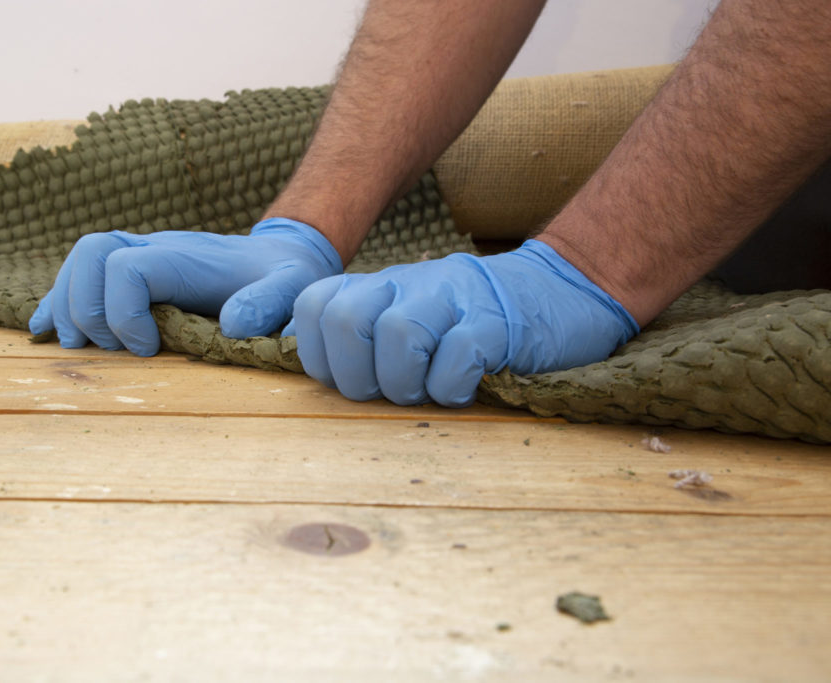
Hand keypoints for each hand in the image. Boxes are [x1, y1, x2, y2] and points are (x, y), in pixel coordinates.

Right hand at [29, 218, 341, 354]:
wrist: (281, 255)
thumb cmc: (284, 278)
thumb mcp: (292, 290)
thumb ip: (268, 305)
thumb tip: (232, 326)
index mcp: (185, 257)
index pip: (126, 267)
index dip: (123, 312)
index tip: (148, 351)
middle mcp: (155, 248)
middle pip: (90, 255)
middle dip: (85, 307)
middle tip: (110, 351)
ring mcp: (139, 255)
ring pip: (79, 261)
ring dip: (67, 304)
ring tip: (79, 346)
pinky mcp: (131, 269)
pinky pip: (82, 273)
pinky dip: (59, 301)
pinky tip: (45, 329)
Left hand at [289, 239, 637, 406]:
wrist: (562, 291)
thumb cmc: (475, 322)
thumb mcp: (413, 317)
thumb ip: (368, 337)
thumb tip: (326, 382)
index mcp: (382, 286)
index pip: (313, 307)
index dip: (319, 356)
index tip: (350, 380)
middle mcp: (409, 284)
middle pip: (343, 319)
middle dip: (356, 375)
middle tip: (388, 391)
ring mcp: (453, 299)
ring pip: (396, 334)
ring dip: (405, 382)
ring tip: (428, 391)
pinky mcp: (497, 322)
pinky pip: (456, 356)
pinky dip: (452, 387)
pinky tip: (465, 390)